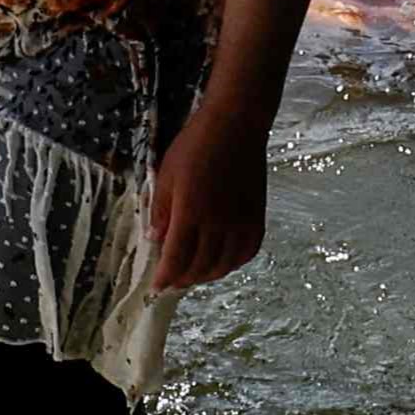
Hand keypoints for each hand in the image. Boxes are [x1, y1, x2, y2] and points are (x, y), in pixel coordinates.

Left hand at [148, 105, 269, 290]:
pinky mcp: (258, 217)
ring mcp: (242, 221)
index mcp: (191, 212)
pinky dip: (233, 263)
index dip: (166, 277)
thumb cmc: (194, 147)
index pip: (177, 258)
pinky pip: (247, 251)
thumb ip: (161, 211)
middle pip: (201, 266)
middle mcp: (219, 223)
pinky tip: (221, 263)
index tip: (156, 288)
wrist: (236, 127)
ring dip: (207, 275)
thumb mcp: (165, 177)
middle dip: (184, 280)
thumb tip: (155, 240)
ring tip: (192, 276)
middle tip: (172, 283)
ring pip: (226, 263)